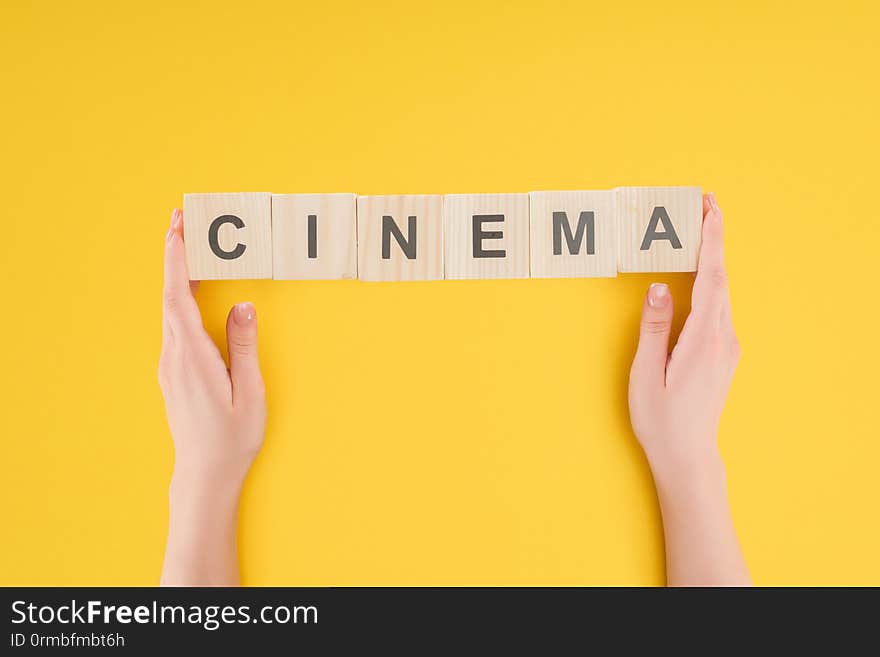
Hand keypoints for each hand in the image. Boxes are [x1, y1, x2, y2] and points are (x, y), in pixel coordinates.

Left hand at [158, 208, 266, 584]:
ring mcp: (171, 366)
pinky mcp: (175, 374)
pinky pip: (176, 327)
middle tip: (183, 224)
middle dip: (175, 257)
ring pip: (171, 311)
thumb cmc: (231, 438)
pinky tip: (193, 296)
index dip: (177, 259)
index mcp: (192, 356)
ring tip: (191, 252)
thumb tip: (243, 306)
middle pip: (170, 296)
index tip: (178, 228)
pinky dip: (182, 301)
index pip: (178, 296)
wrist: (205, 474)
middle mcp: (174, 357)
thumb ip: (244, 346)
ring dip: (179, 279)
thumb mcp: (249, 392)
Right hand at [628, 193, 749, 585]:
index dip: (711, 239)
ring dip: (711, 260)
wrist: (687, 455)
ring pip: (720, 293)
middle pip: (721, 278)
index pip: (712, 277)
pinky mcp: (723, 355)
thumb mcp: (647, 372)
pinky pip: (717, 309)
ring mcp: (727, 347)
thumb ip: (655, 326)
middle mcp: (723, 338)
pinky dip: (709, 284)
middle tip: (704, 205)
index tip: (710, 208)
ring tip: (699, 232)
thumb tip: (658, 287)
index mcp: (704, 339)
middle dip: (713, 239)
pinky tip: (698, 277)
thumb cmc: (661, 418)